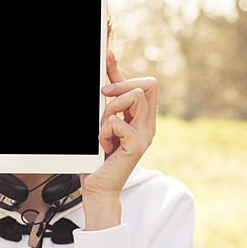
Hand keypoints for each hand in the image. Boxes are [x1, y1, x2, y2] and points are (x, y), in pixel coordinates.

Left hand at [80, 47, 157, 201]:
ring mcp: (145, 134)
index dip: (123, 71)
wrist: (98, 187)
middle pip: (148, 84)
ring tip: (103, 129)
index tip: (106, 60)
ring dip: (111, 109)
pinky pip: (117, 122)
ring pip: (135, 97)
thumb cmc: (98, 157)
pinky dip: (103, 131)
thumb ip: (110, 100)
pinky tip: (103, 145)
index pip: (147, 83)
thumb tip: (107, 67)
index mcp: (142, 118)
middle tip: (103, 98)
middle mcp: (148, 124)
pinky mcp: (137, 145)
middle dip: (121, 86)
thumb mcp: (104, 122)